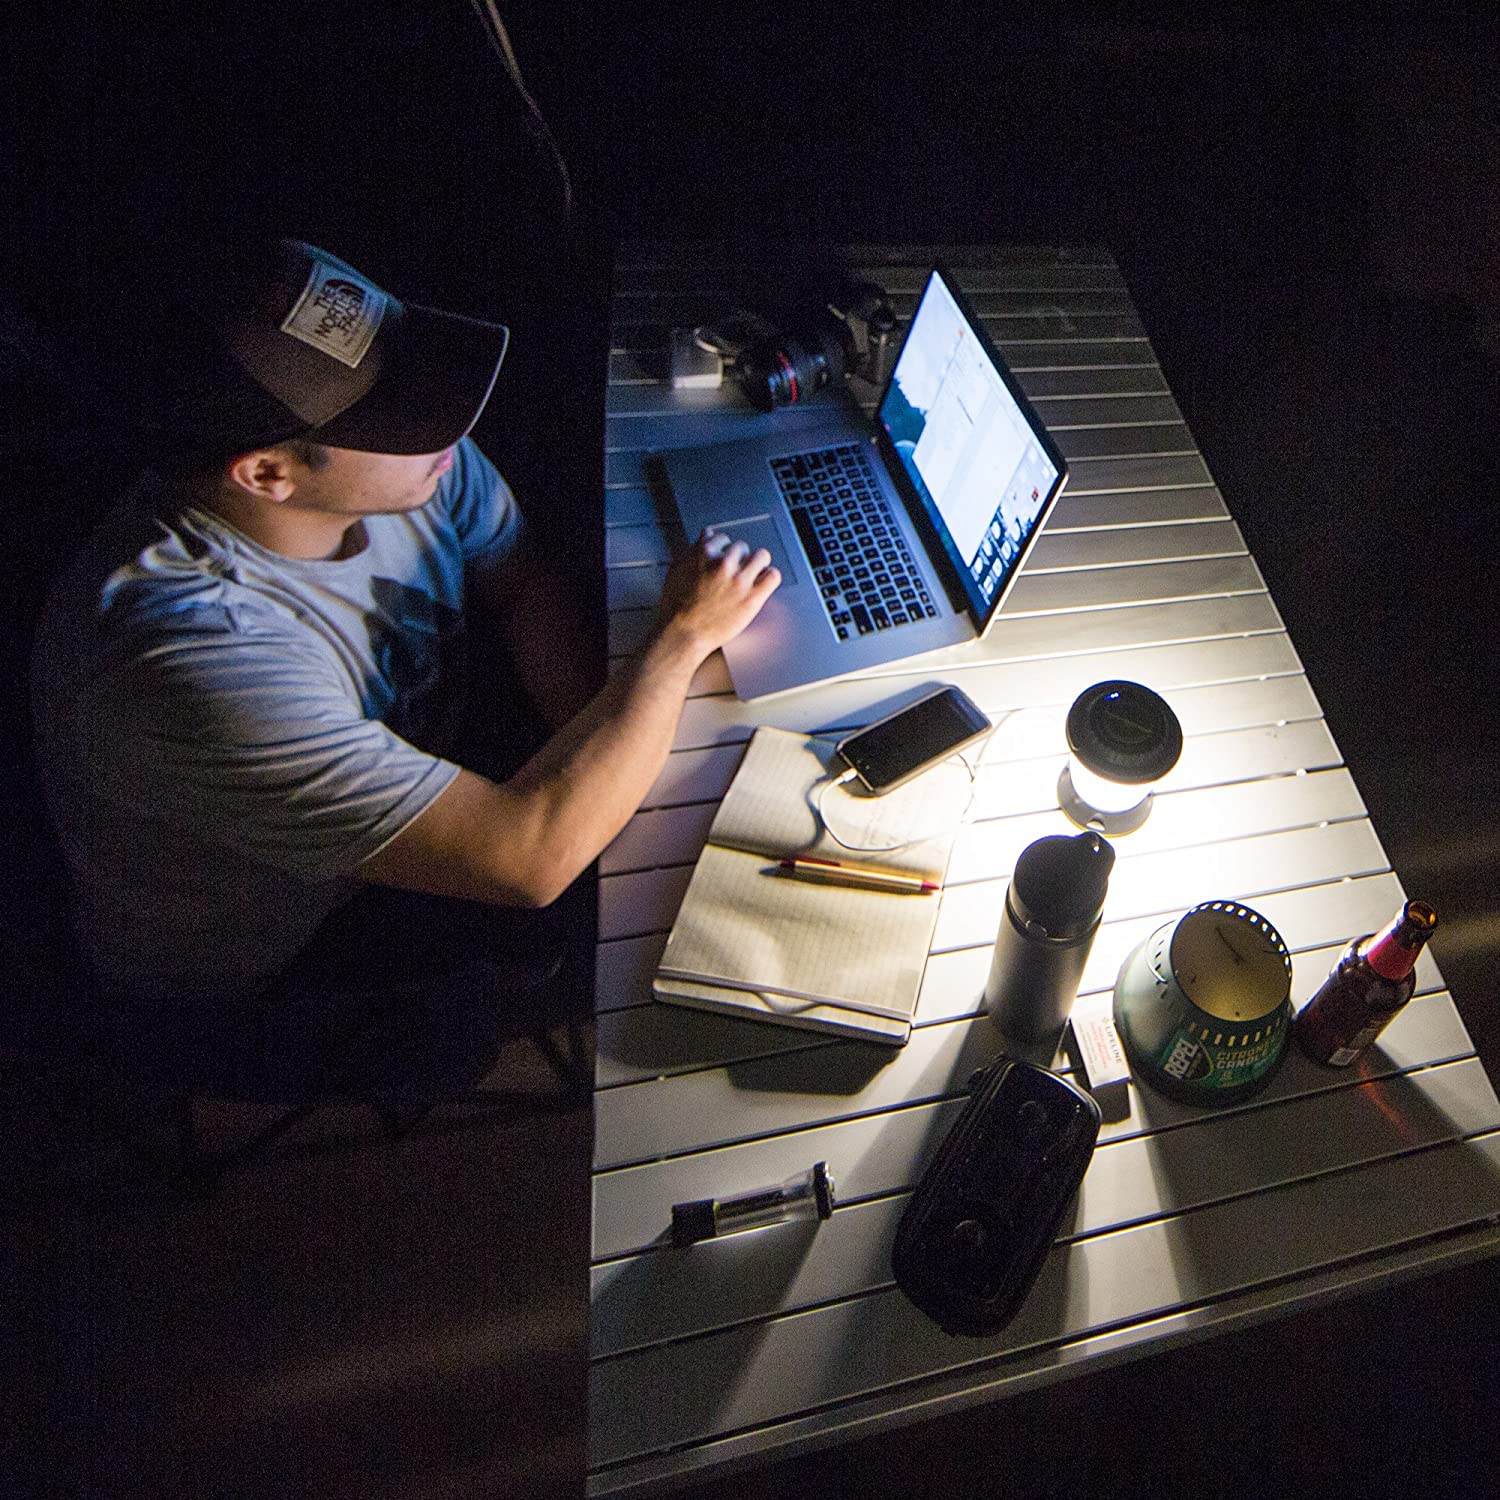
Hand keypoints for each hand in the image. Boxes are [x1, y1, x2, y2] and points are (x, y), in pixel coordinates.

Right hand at [654, 528, 780, 662]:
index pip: (722, 538)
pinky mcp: (752, 597)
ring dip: (757, 564)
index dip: (723, 549)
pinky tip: (762, 583)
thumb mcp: (677, 570)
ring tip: (752, 575)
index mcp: (704, 553)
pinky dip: (769, 577)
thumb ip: (693, 551)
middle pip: (742, 547)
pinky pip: (773, 576)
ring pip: (761, 556)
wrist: (683, 634)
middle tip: (735, 572)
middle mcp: (724, 562)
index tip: (724, 558)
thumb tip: (706, 537)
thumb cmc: (675, 608)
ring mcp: (740, 579)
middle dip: (738, 558)